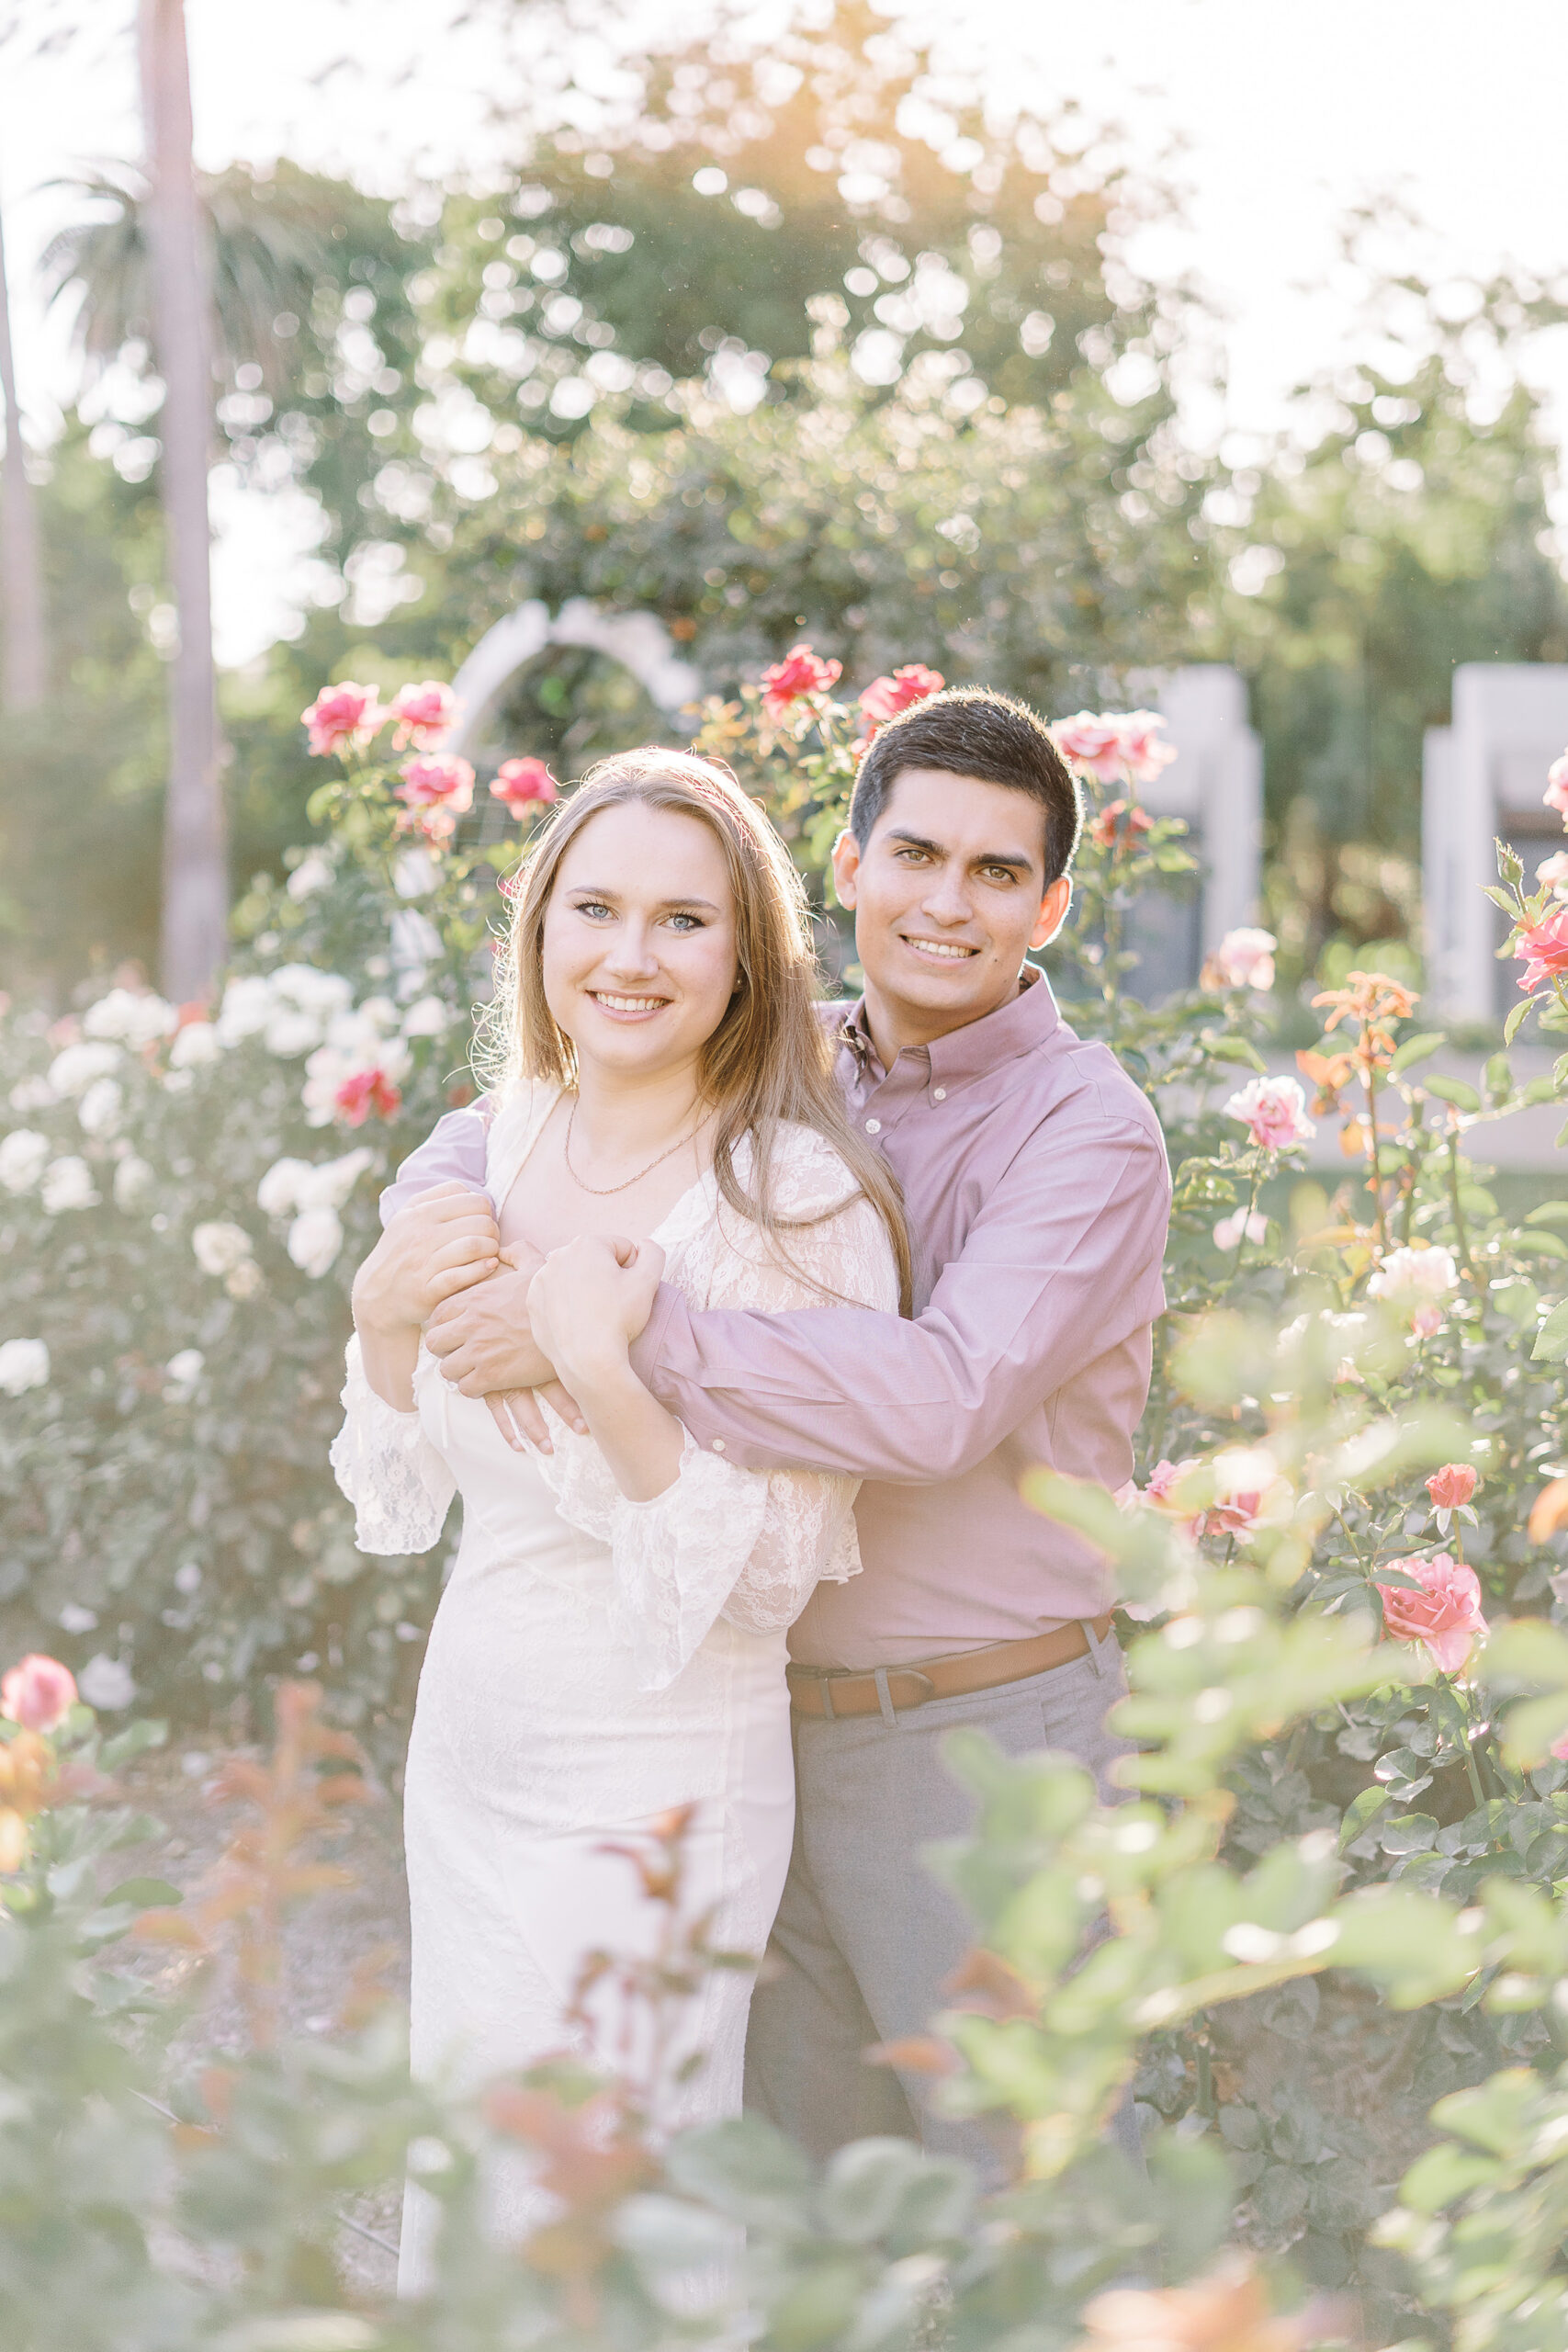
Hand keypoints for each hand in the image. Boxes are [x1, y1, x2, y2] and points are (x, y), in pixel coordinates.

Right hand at [351, 1183, 498, 1335]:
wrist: (375, 1296)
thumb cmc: (400, 1252)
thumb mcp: (407, 1217)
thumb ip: (436, 1198)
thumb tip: (468, 1190)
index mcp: (420, 1212)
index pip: (474, 1200)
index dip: (485, 1212)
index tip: (480, 1225)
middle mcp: (421, 1234)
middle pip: (480, 1222)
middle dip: (493, 1232)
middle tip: (490, 1243)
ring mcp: (422, 1262)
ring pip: (474, 1246)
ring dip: (491, 1250)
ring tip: (490, 1255)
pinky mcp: (426, 1290)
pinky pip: (462, 1275)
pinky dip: (481, 1270)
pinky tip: (488, 1268)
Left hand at [526, 1234, 666, 1396]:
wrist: (586, 1361)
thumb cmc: (618, 1319)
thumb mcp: (648, 1280)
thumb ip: (653, 1252)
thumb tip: (643, 1245)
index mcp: (586, 1244)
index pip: (621, 1248)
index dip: (632, 1269)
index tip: (629, 1291)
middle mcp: (558, 1255)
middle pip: (595, 1260)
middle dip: (607, 1276)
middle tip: (614, 1304)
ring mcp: (541, 1280)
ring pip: (574, 1277)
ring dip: (586, 1288)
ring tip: (596, 1314)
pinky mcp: (534, 1302)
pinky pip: (557, 1295)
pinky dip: (568, 1303)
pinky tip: (579, 1321)